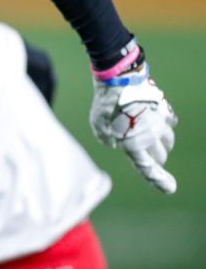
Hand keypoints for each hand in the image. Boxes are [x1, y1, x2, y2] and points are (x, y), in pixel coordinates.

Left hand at [89, 63, 177, 193]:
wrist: (119, 79)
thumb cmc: (105, 104)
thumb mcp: (97, 124)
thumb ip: (106, 137)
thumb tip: (114, 142)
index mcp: (134, 144)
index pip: (148, 167)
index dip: (159, 180)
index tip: (170, 189)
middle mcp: (151, 136)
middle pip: (160, 155)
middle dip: (154, 158)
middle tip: (146, 154)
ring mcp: (160, 122)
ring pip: (168, 140)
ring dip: (161, 143)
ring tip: (150, 139)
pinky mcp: (164, 109)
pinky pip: (170, 121)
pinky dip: (166, 124)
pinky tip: (157, 122)